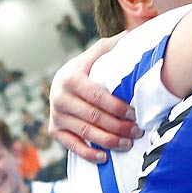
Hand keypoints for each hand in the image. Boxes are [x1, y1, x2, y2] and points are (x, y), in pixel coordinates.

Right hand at [49, 39, 139, 163]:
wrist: (63, 80)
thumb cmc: (88, 68)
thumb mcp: (99, 52)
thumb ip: (114, 45)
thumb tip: (135, 35)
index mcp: (71, 78)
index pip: (98, 97)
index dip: (118, 108)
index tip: (135, 114)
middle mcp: (59, 97)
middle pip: (94, 117)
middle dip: (118, 127)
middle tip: (137, 131)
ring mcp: (56, 115)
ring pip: (86, 133)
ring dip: (109, 141)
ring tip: (128, 144)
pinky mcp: (54, 130)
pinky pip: (72, 146)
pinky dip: (88, 154)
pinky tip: (105, 157)